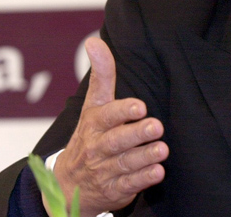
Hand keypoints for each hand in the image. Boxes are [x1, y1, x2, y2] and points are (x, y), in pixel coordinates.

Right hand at [46, 37, 168, 216]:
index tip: (139, 106)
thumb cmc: (90, 133)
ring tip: (162, 149)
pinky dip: (143, 179)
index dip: (122, 111)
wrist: (68, 182)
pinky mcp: (115, 189)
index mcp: (94, 123)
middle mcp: (98, 147)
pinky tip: (158, 172)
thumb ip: (101, 74)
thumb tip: (94, 41)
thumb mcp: (93, 104)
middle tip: (157, 126)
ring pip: (125, 163)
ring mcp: (105, 169)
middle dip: (137, 134)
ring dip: (145, 157)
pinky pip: (129, 184)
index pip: (107, 116)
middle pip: (117, 141)